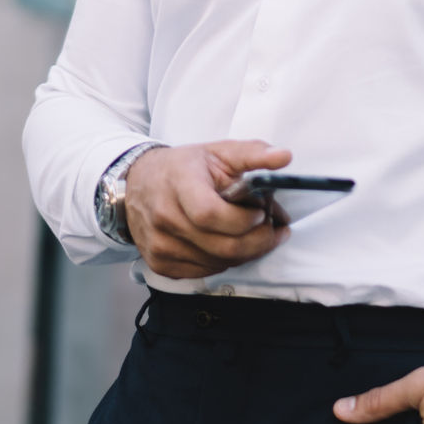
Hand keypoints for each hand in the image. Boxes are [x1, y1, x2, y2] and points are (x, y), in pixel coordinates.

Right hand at [124, 140, 292, 278]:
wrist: (138, 183)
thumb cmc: (183, 167)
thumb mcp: (218, 152)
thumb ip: (254, 154)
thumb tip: (284, 157)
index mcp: (179, 184)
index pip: (211, 214)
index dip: (243, 220)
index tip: (261, 213)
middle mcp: (164, 217)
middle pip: (221, 246)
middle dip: (258, 242)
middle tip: (273, 229)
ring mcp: (159, 244)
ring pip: (217, 263)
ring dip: (245, 252)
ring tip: (255, 233)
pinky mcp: (159, 263)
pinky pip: (204, 272)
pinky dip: (225, 261)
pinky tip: (230, 242)